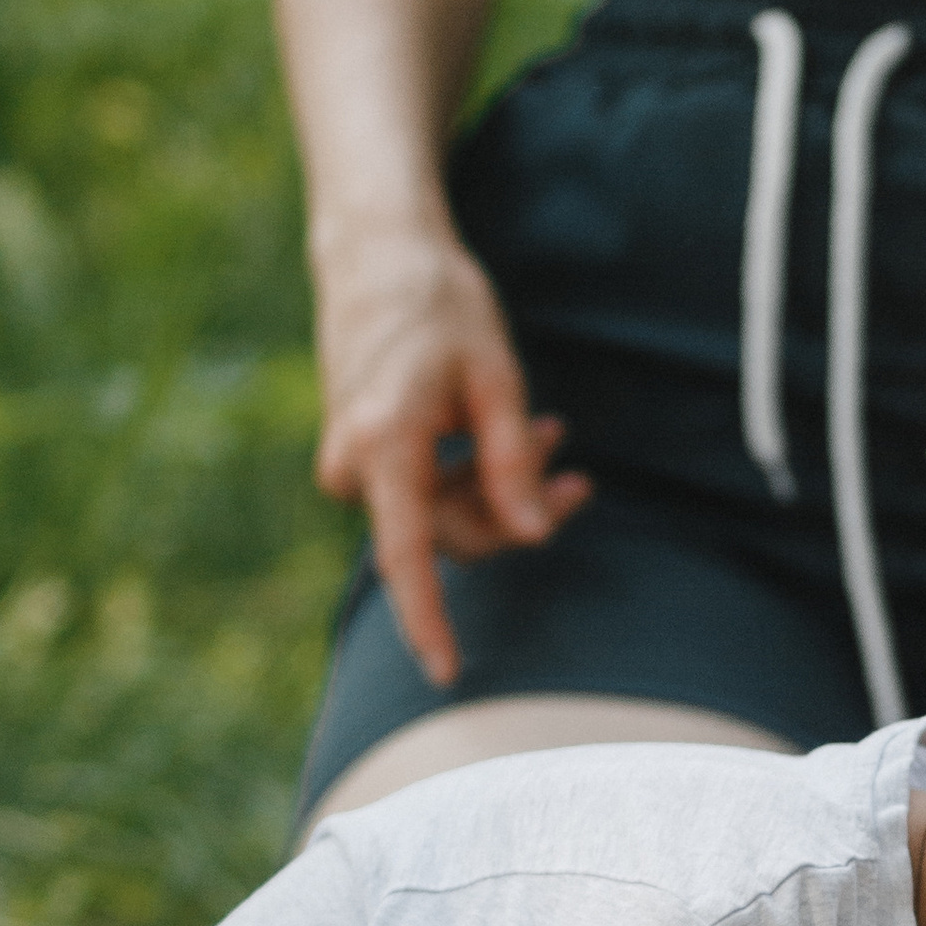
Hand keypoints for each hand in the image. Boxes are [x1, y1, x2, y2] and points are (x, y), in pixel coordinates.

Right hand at [313, 224, 589, 685]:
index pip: (407, 552)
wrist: (373, 254)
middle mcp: (354, 462)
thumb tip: (534, 538)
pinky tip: (525, 437)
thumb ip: (512, 461)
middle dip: (514, 510)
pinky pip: (426, 494)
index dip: (427, 618)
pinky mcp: (363, 458)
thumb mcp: (494, 376)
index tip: (446, 672)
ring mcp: (353, 463)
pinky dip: (475, 475)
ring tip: (555, 433)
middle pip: (447, 535)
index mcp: (383, 441)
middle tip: (572, 466)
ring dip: (503, 489)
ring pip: (442, 517)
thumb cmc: (438, 305)